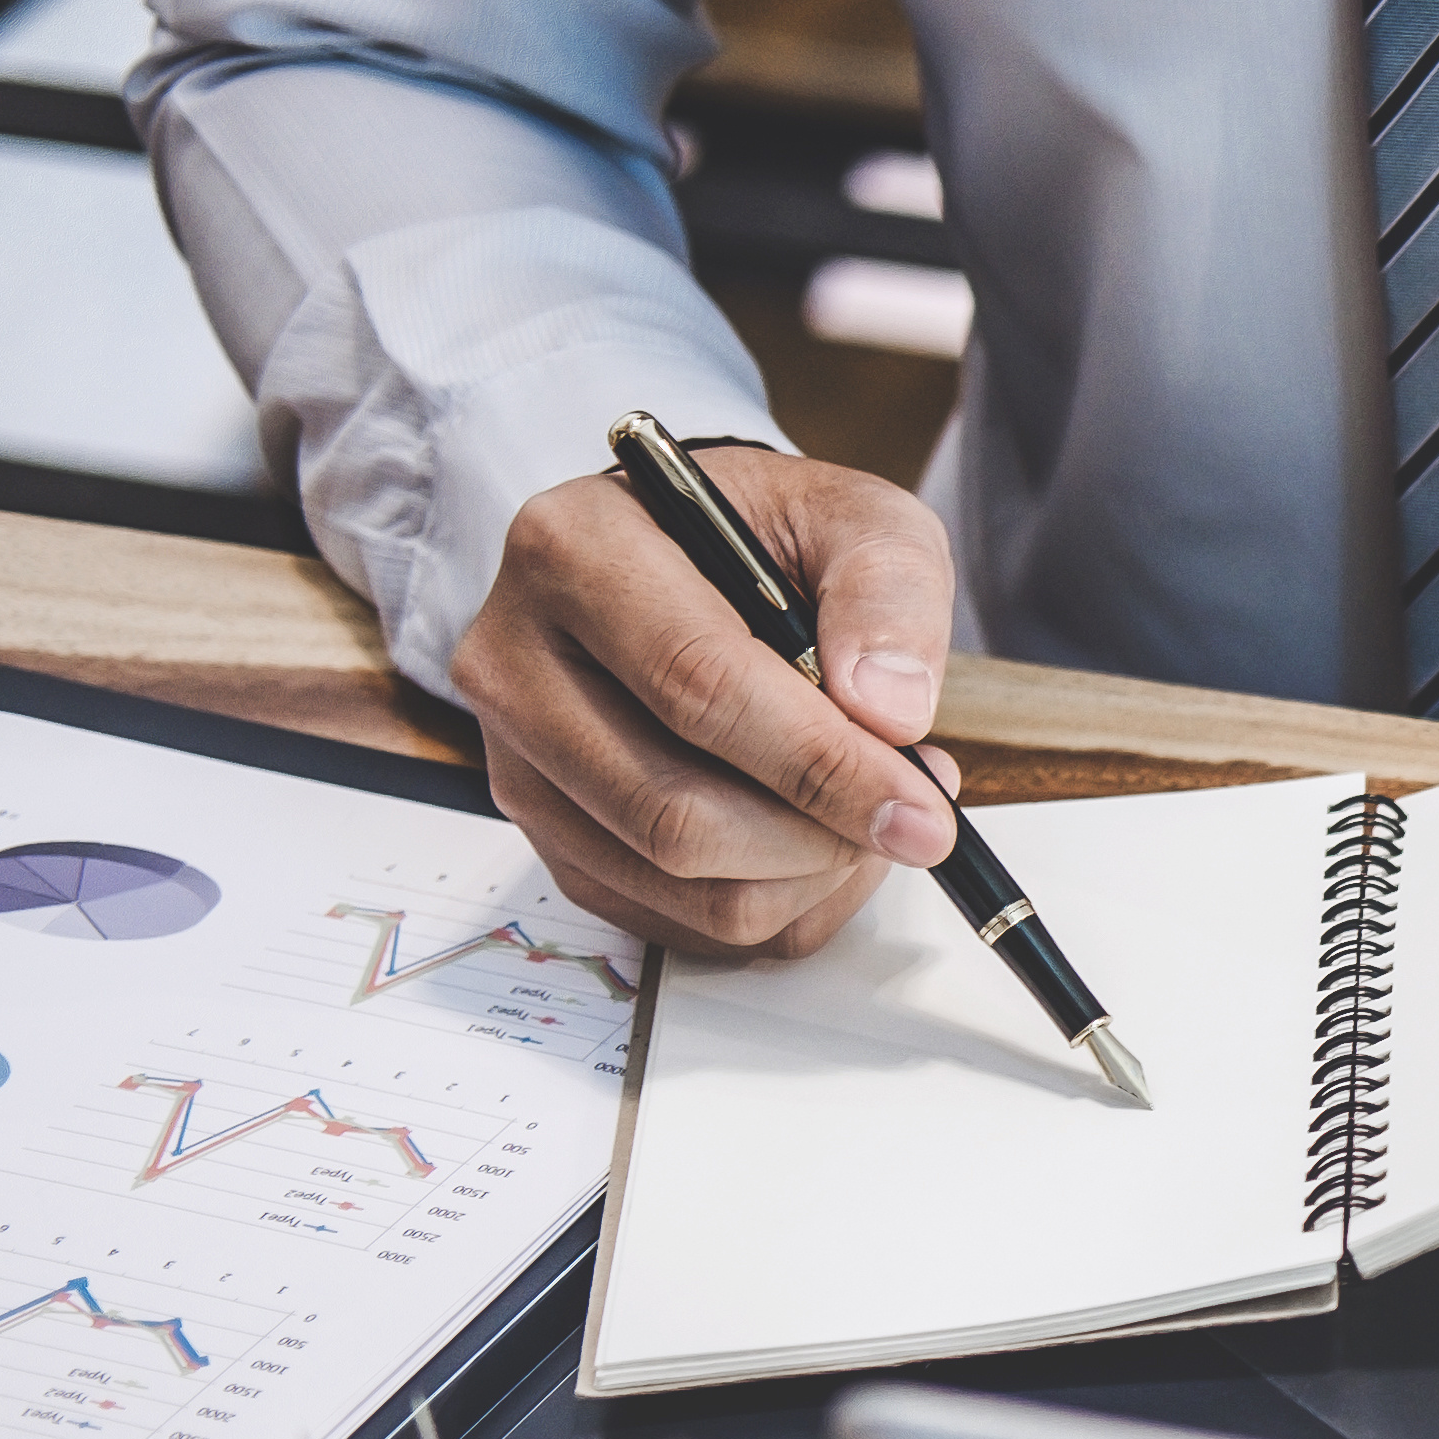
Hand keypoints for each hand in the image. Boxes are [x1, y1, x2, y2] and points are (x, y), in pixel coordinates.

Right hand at [446, 450, 965, 958]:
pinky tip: (816, 843)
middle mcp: (516, 662)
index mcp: (574, 551)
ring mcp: (519, 759)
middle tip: (912, 818)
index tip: (923, 812)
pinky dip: (774, 904)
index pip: (698, 687)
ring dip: (804, 877)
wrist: (688, 562)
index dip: (822, 766)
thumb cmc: (766, 538)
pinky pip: (670, 919)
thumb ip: (886, 592)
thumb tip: (889, 709)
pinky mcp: (546, 833)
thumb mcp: (853, 519)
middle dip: (820, 838)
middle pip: (673, 811)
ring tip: (867, 815)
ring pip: (674, 880)